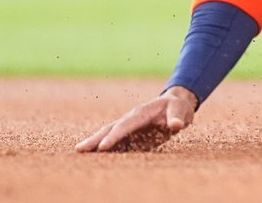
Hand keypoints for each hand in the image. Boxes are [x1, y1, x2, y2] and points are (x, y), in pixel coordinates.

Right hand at [75, 86, 196, 152]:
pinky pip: (117, 143)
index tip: (103, 147)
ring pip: (109, 135)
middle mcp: (131, 119)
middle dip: (96, 139)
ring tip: (80, 152)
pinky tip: (95, 156)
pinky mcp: (131, 135)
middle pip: (111, 129)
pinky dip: (105, 148)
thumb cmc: (178, 108)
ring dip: (95, 143)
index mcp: (141, 113)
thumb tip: (176, 126)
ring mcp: (129, 127)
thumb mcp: (181, 111)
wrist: (176, 105)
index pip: (125, 126)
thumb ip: (177, 118)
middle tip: (80, 149)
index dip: (114, 137)